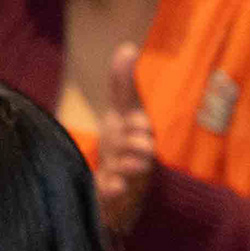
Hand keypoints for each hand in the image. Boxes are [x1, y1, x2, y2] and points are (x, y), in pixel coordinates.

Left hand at [93, 42, 156, 237]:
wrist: (118, 185)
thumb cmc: (121, 143)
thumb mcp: (121, 112)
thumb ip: (123, 83)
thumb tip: (128, 47)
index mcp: (139, 140)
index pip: (142, 132)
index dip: (139, 128)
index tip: (135, 123)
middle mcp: (136, 162)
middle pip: (141, 158)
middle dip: (137, 151)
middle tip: (133, 145)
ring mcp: (126, 184)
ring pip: (128, 182)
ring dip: (125, 177)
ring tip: (117, 174)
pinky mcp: (112, 203)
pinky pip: (112, 203)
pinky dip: (110, 197)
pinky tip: (107, 191)